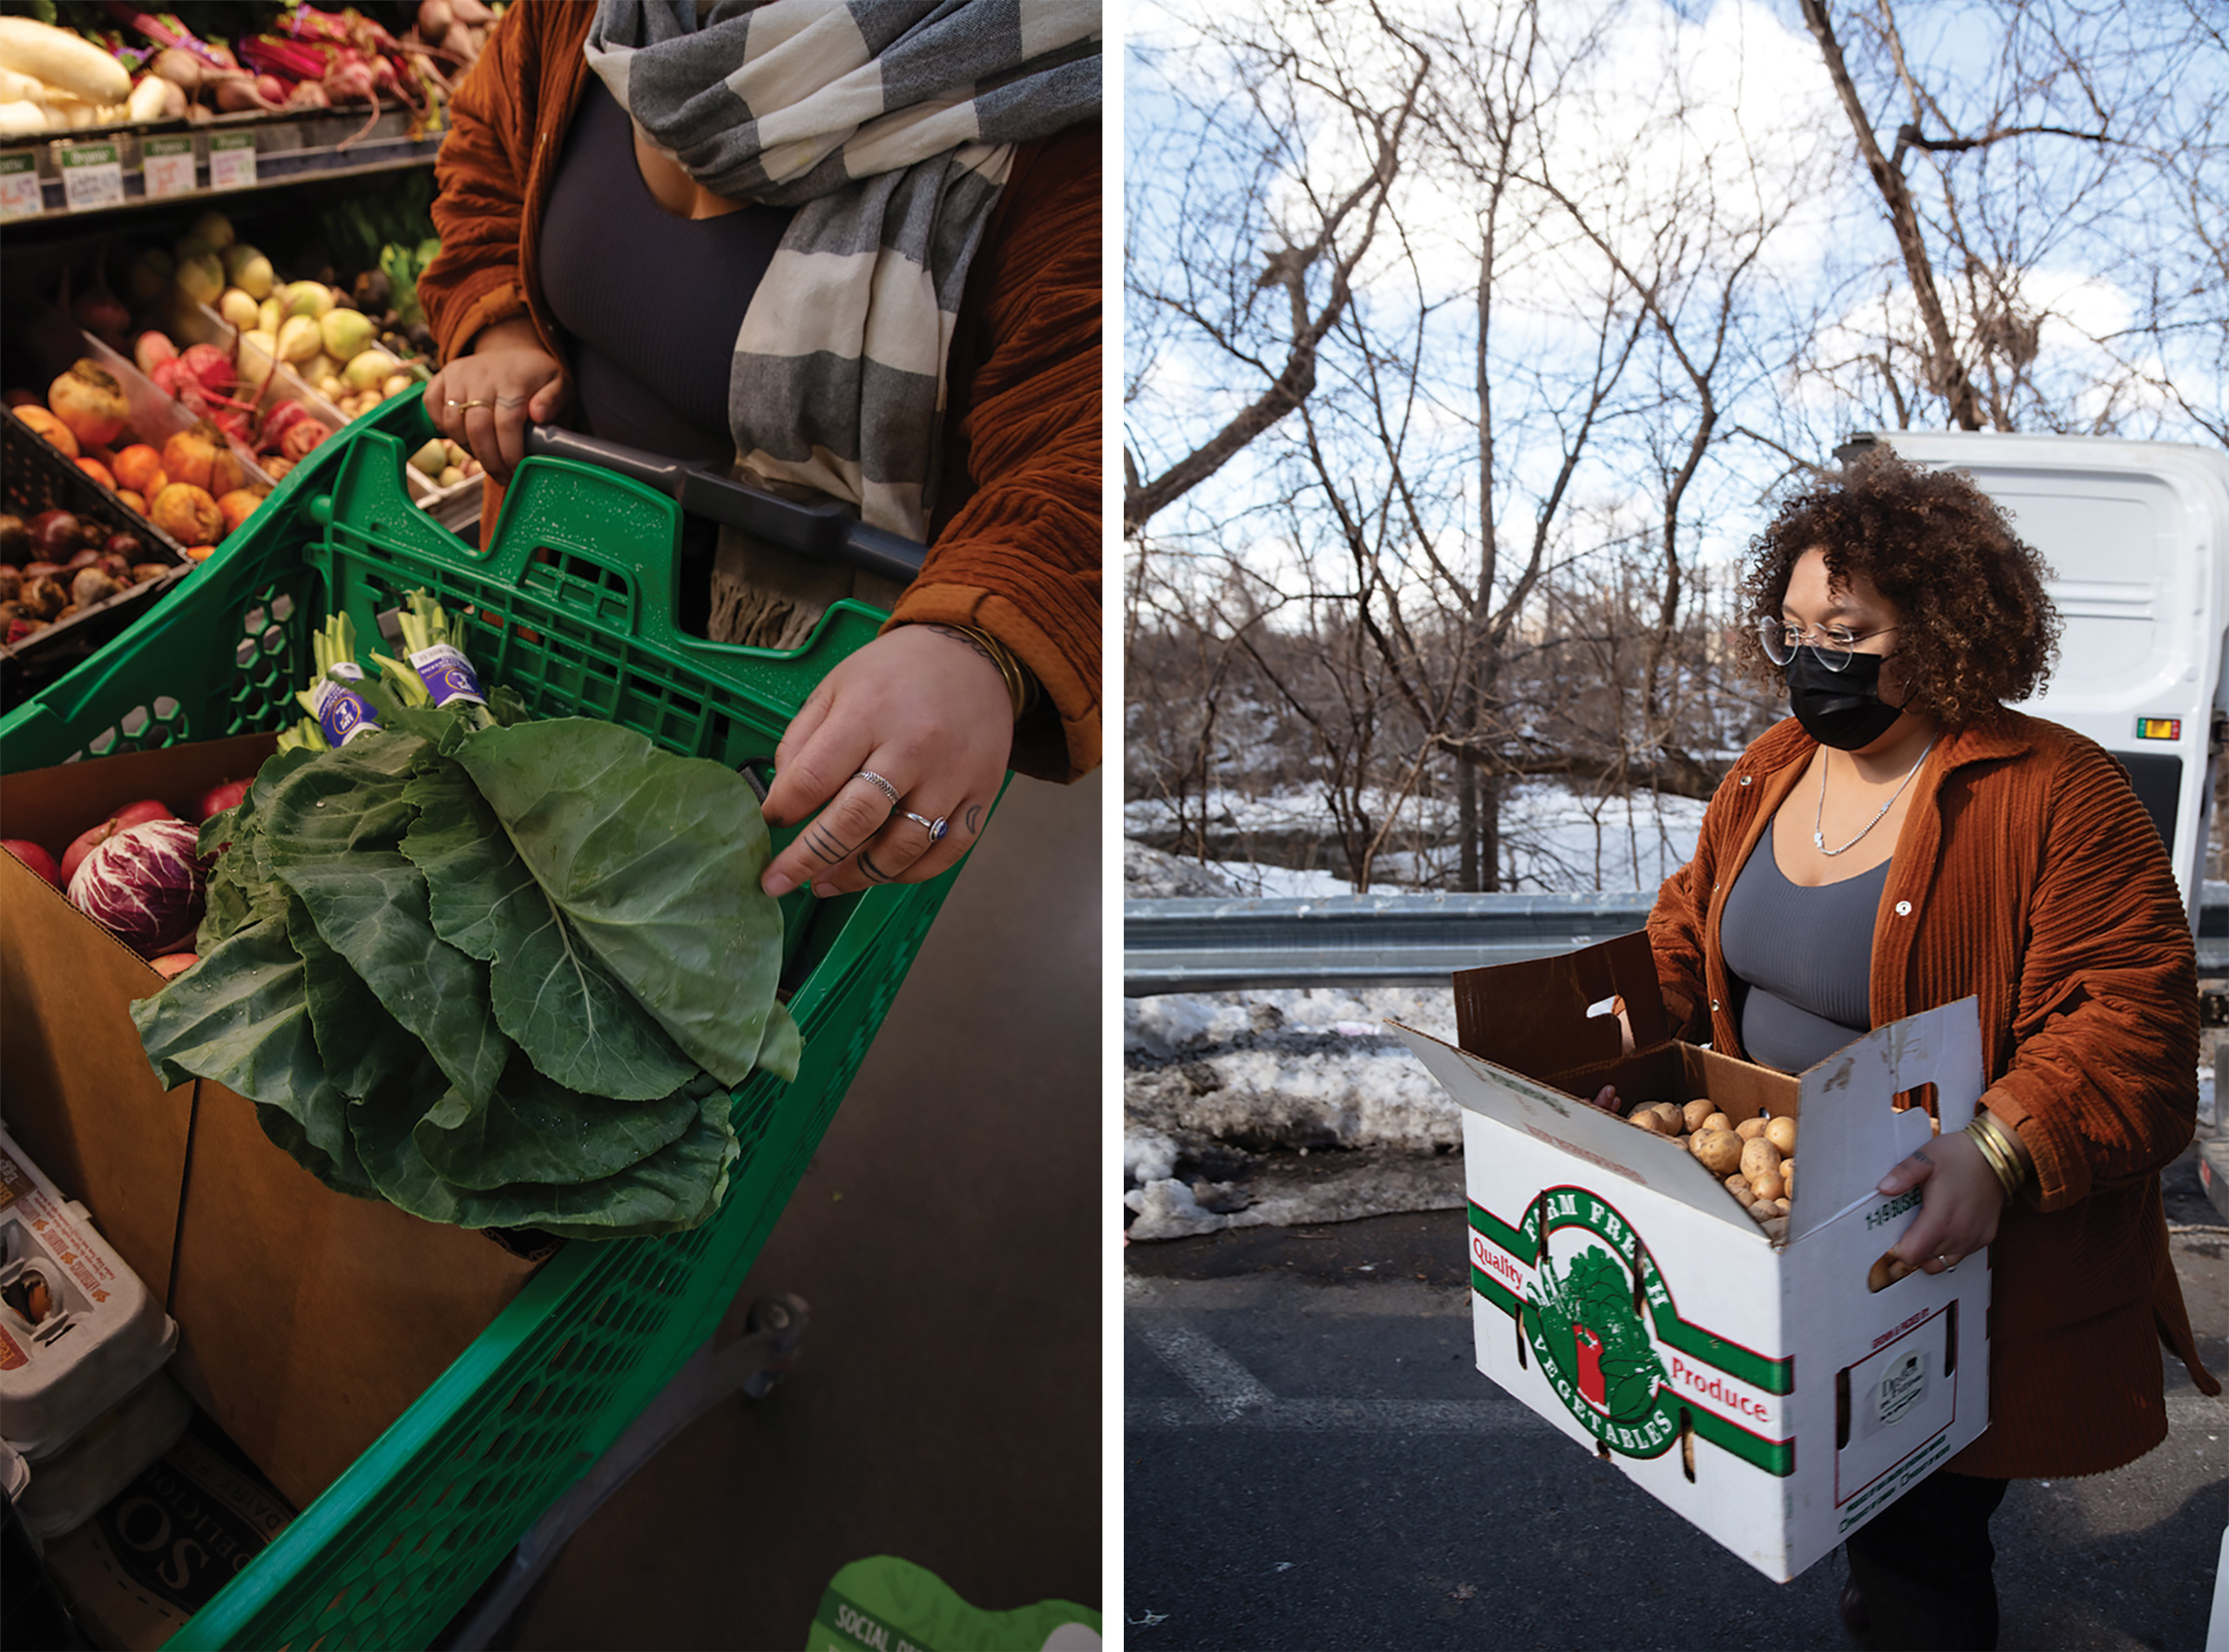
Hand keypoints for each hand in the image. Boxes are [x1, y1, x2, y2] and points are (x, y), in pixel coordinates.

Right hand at [422, 318, 567, 483]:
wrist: (512, 349)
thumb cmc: (537, 376)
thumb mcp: (560, 385)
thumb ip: (553, 401)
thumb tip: (538, 415)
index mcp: (513, 380)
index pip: (507, 423)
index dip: (510, 453)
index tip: (516, 470)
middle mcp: (482, 376)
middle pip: (477, 428)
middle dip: (490, 460)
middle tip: (502, 475)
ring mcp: (459, 375)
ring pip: (452, 422)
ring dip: (468, 448)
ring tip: (487, 457)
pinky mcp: (442, 376)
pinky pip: (431, 406)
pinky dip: (442, 427)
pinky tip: (464, 437)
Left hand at [759, 624, 1014, 897]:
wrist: (973, 655)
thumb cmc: (896, 673)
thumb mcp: (837, 685)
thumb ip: (802, 738)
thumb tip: (782, 799)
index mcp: (868, 714)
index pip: (813, 778)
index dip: (782, 809)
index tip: (770, 821)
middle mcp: (912, 748)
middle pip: (854, 821)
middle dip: (808, 859)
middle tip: (778, 881)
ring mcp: (951, 776)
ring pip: (900, 848)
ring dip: (855, 876)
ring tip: (825, 883)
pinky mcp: (981, 795)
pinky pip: (944, 853)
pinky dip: (908, 874)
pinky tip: (880, 873)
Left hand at [1879, 1128, 2003, 1275]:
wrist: (1997, 1156)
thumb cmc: (1960, 1155)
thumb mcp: (1926, 1157)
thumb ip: (1903, 1175)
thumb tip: (1884, 1188)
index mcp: (1940, 1218)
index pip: (1913, 1255)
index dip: (1899, 1249)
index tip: (1894, 1235)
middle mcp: (1959, 1234)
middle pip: (1925, 1260)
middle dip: (1912, 1248)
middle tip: (1907, 1226)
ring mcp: (1974, 1238)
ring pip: (1943, 1261)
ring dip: (1930, 1251)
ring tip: (1925, 1228)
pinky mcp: (1986, 1237)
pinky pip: (1961, 1255)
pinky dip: (1949, 1248)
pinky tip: (1944, 1227)